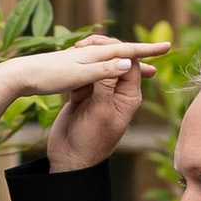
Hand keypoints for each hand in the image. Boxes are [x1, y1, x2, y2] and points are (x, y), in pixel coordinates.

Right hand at [6, 36, 166, 171]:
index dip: (119, 49)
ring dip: (89, 56)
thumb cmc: (90, 139)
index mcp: (129, 96)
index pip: (131, 63)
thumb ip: (108, 83)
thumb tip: (119, 58)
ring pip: (98, 65)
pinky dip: (77, 67)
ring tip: (76, 48)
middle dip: (103, 48)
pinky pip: (83, 74)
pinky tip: (69, 60)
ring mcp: (100, 93)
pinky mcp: (83, 95)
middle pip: (115, 61)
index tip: (101, 43)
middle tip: (84, 43)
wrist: (69, 158)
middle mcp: (117, 92)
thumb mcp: (100, 110)